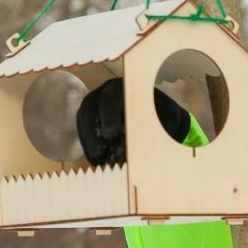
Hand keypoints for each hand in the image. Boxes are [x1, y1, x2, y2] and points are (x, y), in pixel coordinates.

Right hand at [76, 79, 190, 165]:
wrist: (162, 115)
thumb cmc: (163, 116)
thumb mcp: (163, 119)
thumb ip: (153, 129)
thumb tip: (142, 146)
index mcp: (125, 87)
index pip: (110, 98)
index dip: (108, 116)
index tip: (110, 136)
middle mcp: (106, 91)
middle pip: (89, 106)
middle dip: (92, 130)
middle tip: (100, 151)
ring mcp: (97, 102)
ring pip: (83, 118)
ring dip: (88, 139)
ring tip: (98, 159)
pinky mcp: (92, 116)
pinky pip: (84, 128)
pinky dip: (89, 144)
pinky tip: (97, 159)